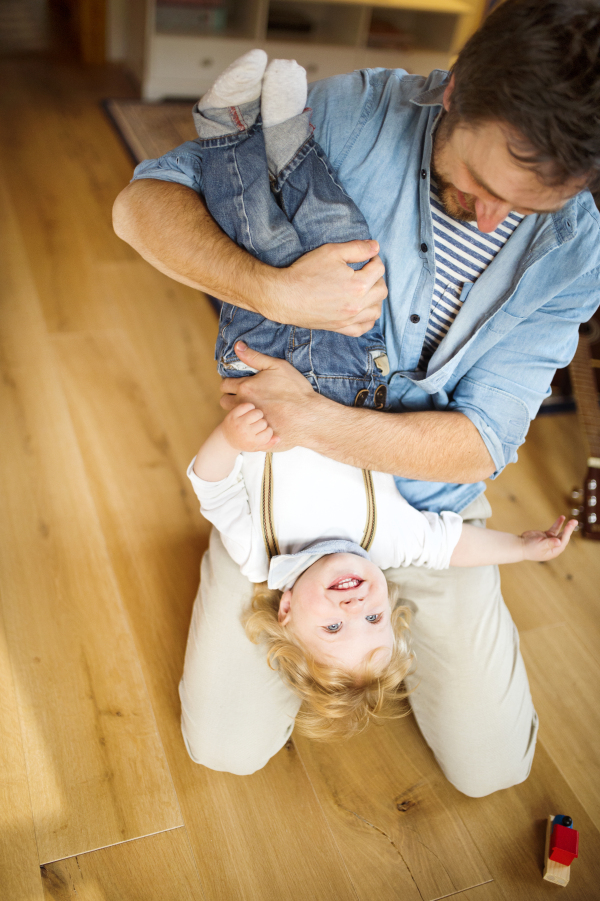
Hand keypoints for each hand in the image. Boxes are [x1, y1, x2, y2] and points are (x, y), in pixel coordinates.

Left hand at [220, 343, 323, 448]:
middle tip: (242, 396)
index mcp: (246, 388)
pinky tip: (260, 422)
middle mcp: (244, 405)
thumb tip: (238, 346)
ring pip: (234, 417)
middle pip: (224, 402)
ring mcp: (249, 421)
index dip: (230, 383)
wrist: (309, 416)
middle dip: (230, 397)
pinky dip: (249, 426)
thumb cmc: (295, 390)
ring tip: (251, 408)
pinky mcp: (256, 434)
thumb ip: (255, 357)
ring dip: (238, 412)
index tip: (238, 383)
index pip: (225, 385)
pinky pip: (245, 431)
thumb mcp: (277, 366)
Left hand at [221, 402, 279, 452]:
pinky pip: (248, 405)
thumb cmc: (244, 442)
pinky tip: (249, 412)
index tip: (263, 432)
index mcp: (251, 442)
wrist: (226, 439)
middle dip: (263, 423)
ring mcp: (238, 422)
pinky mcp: (233, 414)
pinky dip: (251, 407)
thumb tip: (279, 438)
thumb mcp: (256, 448)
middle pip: (264, 422)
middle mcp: (245, 432)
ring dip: (258, 414)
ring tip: (254, 418)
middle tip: (257, 426)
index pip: (268, 432)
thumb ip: (268, 444)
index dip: (268, 431)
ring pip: (258, 413)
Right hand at [269, 240, 386, 335]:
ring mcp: (349, 319)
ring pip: (376, 311)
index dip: (374, 259)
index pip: (379, 269)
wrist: (284, 297)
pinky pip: (363, 328)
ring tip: (365, 290)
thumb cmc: (305, 273)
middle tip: (365, 271)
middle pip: (382, 290)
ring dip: (375, 299)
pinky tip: (362, 310)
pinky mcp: (340, 328)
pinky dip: (367, 319)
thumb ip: (357, 248)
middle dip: (377, 278)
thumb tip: (376, 247)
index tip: (366, 257)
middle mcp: (357, 305)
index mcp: (358, 285)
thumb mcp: (331, 252)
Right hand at [520, 516, 576, 561]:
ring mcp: (550, 540)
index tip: (569, 526)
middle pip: (564, 537)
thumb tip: (559, 542)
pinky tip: (562, 517)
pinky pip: (554, 529)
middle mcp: (554, 546)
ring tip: (572, 520)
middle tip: (574, 521)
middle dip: (569, 529)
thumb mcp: (539, 546)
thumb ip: (549, 543)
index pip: (562, 541)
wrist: (520, 545)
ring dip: (566, 527)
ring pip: (561, 532)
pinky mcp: (546, 535)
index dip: (566, 534)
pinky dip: (558, 523)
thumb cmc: (529, 548)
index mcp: (553, 551)